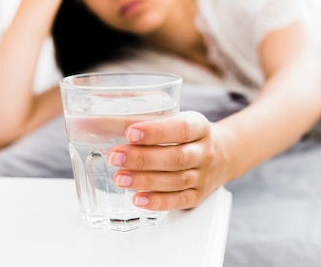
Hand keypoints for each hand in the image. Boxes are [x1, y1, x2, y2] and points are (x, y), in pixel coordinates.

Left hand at [107, 111, 231, 210]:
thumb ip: (143, 119)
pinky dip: (158, 201)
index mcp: (200, 127)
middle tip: (115, 156)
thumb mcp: (175, 119)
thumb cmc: (189, 135)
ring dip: (146, 180)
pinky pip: (178, 200)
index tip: (131, 132)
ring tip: (120, 178)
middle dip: (143, 158)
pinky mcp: (197, 195)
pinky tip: (138, 198)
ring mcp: (203, 176)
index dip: (156, 131)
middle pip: (176, 157)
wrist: (225, 154)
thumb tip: (95, 121)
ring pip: (176, 180)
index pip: (181, 128)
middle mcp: (204, 152)